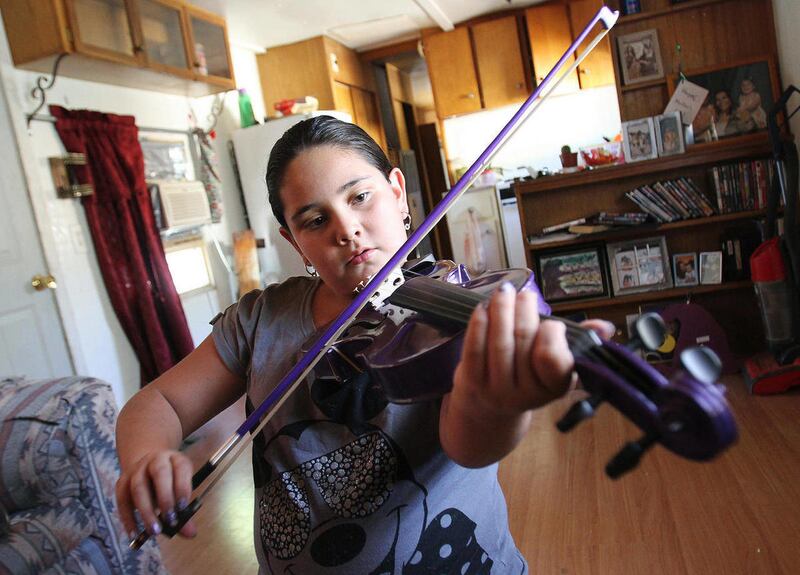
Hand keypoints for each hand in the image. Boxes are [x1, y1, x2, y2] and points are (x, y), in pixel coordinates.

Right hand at [116, 450, 196, 540]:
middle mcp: (156, 460)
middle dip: (165, 498)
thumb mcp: (180, 491)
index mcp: (176, 459)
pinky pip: (122, 499)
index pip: (181, 467)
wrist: (147, 467)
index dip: (182, 486)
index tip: (183, 508)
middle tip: (170, 520)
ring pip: (138, 486)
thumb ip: (185, 512)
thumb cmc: (169, 483)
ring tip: (154, 531)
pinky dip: (128, 518)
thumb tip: (191, 533)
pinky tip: (134, 533)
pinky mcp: (122, 480)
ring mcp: (137, 469)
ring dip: (146, 511)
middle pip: (160, 473)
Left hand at [451, 283, 572, 418]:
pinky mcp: (472, 383)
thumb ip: (579, 342)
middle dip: (524, 310)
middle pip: (523, 341)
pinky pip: (475, 347)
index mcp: (554, 388)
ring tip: (505, 292)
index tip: (552, 321)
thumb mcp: (557, 365)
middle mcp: (526, 394)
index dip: (551, 333)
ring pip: (499, 341)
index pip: (553, 359)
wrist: (490, 410)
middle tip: (525, 295)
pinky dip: (479, 323)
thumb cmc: (528, 376)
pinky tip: (483, 308)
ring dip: (501, 309)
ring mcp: (497, 390)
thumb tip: (604, 327)